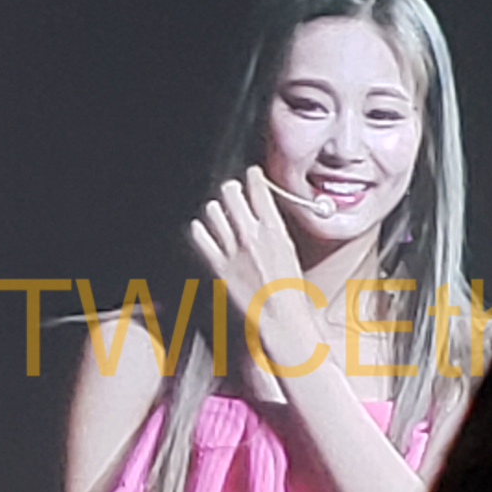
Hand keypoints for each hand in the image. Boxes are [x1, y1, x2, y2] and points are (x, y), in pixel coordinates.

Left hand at [190, 169, 319, 394]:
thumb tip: (264, 217)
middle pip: (232, 194)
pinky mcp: (219, 265)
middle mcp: (251, 235)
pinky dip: (200, 230)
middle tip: (232, 189)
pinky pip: (202, 238)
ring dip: (217, 209)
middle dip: (232, 189)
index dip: (254, 177)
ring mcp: (233, 249)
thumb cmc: (291, 289)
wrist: (281, 317)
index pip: (260, 190)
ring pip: (214, 212)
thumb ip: (274, 231)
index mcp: (275, 230)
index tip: (252, 174)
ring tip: (219, 210)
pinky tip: (201, 227)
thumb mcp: (289, 252)